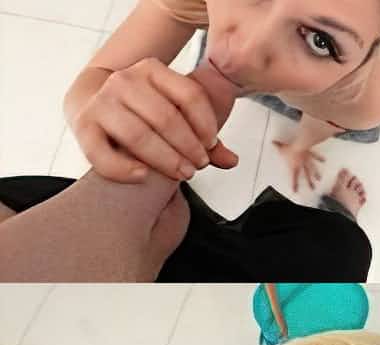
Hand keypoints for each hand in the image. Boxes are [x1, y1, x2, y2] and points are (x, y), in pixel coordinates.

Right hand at [72, 57, 237, 182]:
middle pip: (166, 118)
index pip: (189, 95)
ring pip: (139, 136)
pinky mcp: (84, 128)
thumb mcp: (174, 116)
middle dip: (188, 147)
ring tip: (181, 174)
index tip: (211, 146)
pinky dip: (124, 169)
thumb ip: (203, 138)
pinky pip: (103, 155)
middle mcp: (124, 81)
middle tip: (197, 167)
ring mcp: (102, 103)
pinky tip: (143, 177)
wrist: (90, 107)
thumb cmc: (142, 115)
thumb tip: (232, 161)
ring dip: (165, 160)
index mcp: (152, 69)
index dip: (206, 125)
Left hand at [273, 140, 324, 191]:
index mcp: (294, 166)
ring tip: (319, 179)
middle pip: (306, 176)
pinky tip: (323, 160)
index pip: (294, 178)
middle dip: (309, 182)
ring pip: (312, 169)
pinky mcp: (311, 154)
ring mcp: (307, 160)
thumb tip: (273, 143)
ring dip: (316, 174)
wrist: (301, 144)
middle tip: (312, 188)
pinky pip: (316, 156)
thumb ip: (277, 146)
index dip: (294, 185)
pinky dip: (320, 158)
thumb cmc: (291, 149)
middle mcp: (302, 165)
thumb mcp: (282, 148)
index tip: (295, 191)